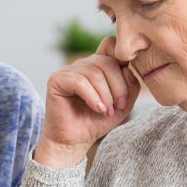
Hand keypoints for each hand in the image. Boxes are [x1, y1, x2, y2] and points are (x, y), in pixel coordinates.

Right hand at [34, 37, 139, 167]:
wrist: (75, 140)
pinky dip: (92, 97)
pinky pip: (79, 82)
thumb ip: (130, 85)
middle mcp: (83, 64)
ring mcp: (68, 70)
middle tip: (119, 106)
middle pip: (107, 61)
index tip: (127, 83)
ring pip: (94, 72)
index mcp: (98, 65)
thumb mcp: (122, 104)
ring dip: (106, 95)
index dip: (122, 58)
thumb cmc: (96, 122)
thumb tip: (127, 68)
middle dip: (118, 86)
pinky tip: (97, 109)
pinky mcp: (56, 80)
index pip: (111, 46)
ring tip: (107, 111)